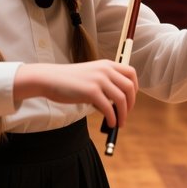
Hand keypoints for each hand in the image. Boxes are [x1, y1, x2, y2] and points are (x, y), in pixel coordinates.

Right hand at [14, 59, 138, 128]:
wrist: (51, 79)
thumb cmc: (70, 80)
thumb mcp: (91, 74)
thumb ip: (105, 81)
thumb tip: (119, 102)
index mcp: (107, 64)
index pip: (131, 73)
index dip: (135, 88)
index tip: (130, 99)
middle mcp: (105, 70)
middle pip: (130, 87)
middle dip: (131, 103)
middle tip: (126, 113)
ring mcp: (99, 80)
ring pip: (121, 99)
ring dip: (124, 114)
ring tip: (119, 123)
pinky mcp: (91, 92)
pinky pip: (109, 108)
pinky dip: (113, 118)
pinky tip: (110, 123)